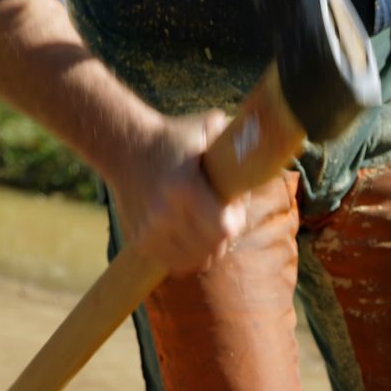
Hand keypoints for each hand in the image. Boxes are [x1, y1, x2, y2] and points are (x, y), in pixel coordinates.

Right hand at [107, 110, 248, 276]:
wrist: (122, 145)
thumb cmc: (174, 137)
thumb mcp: (206, 128)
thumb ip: (236, 139)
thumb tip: (267, 151)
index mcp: (184, 186)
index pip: (223, 229)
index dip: (236, 223)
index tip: (233, 210)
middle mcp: (164, 211)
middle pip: (211, 248)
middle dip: (224, 238)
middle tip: (223, 222)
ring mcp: (149, 228)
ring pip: (192, 260)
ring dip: (206, 250)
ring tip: (206, 231)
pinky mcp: (138, 239)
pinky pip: (171, 263)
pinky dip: (185, 258)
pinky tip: (189, 241)